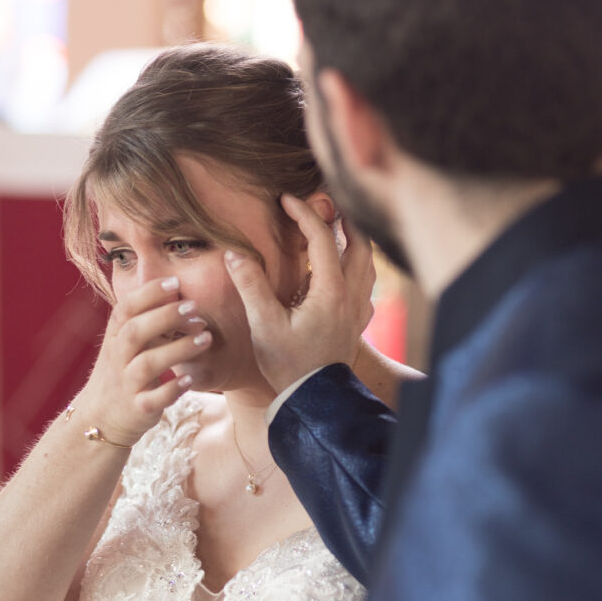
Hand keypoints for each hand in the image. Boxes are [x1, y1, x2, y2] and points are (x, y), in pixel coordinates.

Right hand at [73, 277, 211, 445]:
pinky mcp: (137, 408)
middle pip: (136, 331)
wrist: (100, 418)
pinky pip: (153, 399)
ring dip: (178, 349)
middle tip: (194, 307)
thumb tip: (176, 289)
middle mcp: (118, 358)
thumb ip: (145, 320)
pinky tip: (190, 379)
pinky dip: (172, 389)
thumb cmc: (123, 372)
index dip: (148, 294)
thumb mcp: (125, 344)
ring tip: (206, 338)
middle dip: (165, 316)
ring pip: (148, 363)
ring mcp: (126, 384)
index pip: (126, 308)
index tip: (174, 282)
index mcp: (115, 337)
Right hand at [225, 194, 374, 394]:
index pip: (323, 238)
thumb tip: (234, 254)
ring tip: (339, 227)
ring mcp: (357, 310)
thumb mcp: (264, 325)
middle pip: (359, 244)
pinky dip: (358, 266)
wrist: (313, 400)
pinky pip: (365, 284)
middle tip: (327, 203)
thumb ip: (251, 286)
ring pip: (367, 263)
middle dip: (344, 219)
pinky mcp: (356, 323)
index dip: (304, 214)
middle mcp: (350, 297)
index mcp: (330, 292)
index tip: (286, 200)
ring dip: (355, 241)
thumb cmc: (288, 365)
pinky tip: (344, 269)